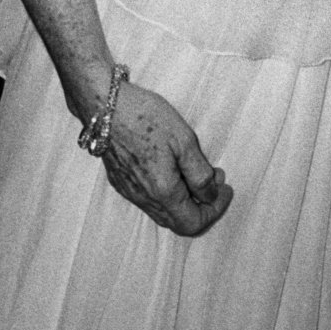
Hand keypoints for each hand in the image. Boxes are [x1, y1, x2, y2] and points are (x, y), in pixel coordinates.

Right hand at [99, 82, 233, 235]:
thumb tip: (211, 195)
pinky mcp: (121, 182)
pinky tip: (175, 170)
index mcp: (162, 191)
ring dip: (186, 200)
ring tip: (199, 172)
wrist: (105, 106)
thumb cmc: (146, 117)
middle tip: (217, 179)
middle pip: (178, 222)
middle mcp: (144, 198)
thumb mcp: (184, 140)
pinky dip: (169, 194)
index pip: (193, 223)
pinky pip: (150, 201)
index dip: (214, 210)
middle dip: (203, 205)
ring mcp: (130, 192)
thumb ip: (199, 173)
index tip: (225, 189)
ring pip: (163, 212)